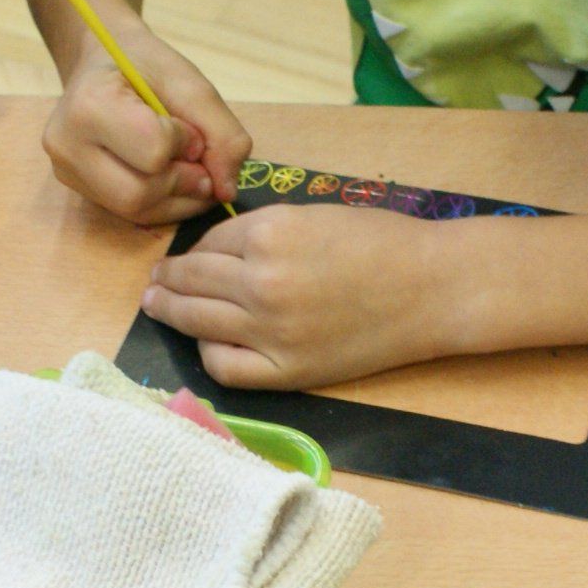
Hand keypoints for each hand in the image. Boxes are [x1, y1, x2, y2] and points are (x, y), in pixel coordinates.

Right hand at [45, 29, 250, 226]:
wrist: (101, 60)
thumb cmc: (144, 65)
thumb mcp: (190, 83)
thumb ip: (222, 133)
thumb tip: (227, 191)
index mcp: (89, 104)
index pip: (153, 151)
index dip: (186, 144)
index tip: (188, 126)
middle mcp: (66, 144)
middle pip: (138, 194)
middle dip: (182, 182)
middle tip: (197, 158)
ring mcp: (65, 170)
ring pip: (134, 211)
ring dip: (177, 198)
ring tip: (187, 168)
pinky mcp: (75, 186)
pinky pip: (128, 213)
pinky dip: (162, 202)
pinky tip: (171, 178)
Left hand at [141, 203, 457, 388]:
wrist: (432, 288)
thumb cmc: (382, 243)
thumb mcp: (314, 216)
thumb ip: (263, 232)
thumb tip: (216, 251)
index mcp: (269, 234)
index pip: (208, 243)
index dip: (193, 249)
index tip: (185, 255)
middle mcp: (261, 283)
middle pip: (192, 280)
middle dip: (167, 279)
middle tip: (154, 281)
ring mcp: (270, 331)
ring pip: (197, 320)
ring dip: (170, 311)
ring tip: (157, 305)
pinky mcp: (287, 371)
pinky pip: (224, 365)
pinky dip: (207, 350)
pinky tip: (207, 340)